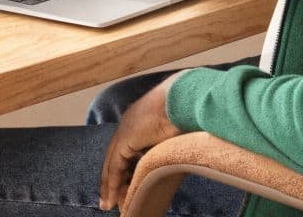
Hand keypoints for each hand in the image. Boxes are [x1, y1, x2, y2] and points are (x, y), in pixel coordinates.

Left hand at [97, 70, 185, 210]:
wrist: (187, 98)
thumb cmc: (191, 109)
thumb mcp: (178, 129)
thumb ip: (170, 141)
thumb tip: (177, 157)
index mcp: (143, 117)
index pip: (129, 147)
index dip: (127, 167)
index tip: (128, 182)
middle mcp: (130, 122)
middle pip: (118, 157)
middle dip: (115, 179)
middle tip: (112, 199)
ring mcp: (125, 129)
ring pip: (113, 164)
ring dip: (112, 186)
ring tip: (111, 203)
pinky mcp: (124, 139)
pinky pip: (115, 167)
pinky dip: (113, 184)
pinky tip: (112, 198)